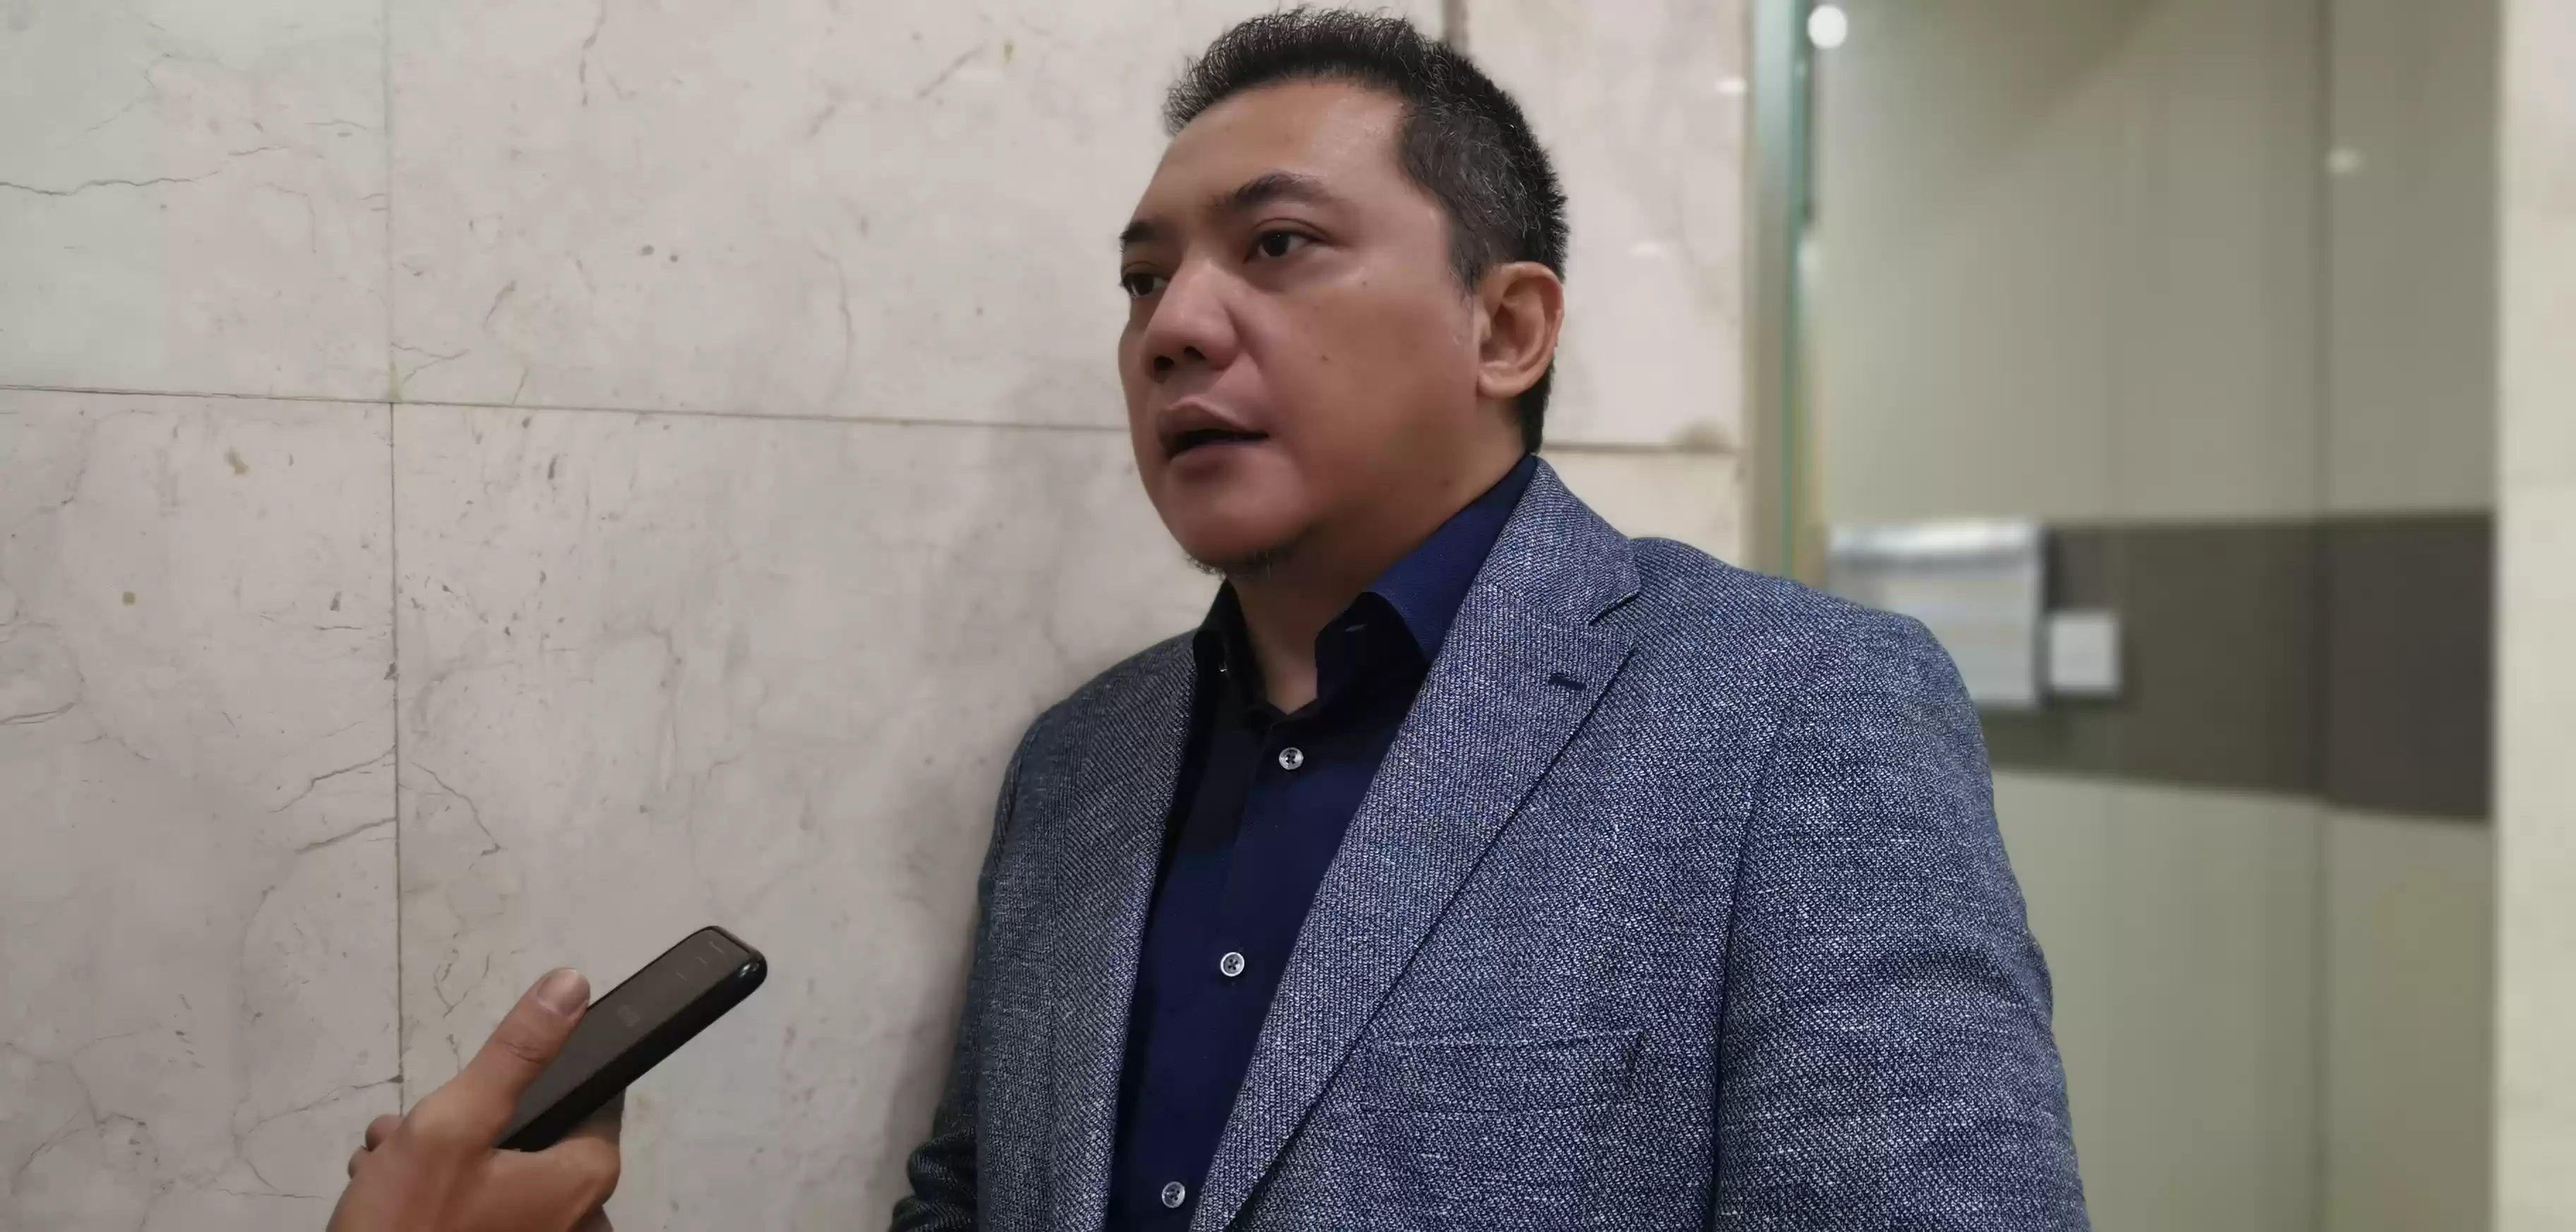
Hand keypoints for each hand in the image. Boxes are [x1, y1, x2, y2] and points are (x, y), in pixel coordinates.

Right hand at [330, 968, 622, 1231]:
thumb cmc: (410, 1226)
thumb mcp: (453, 1124)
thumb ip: (515, 1054)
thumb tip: (571, 986)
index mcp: (584, 1179)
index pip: (584, 1098)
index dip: (523, 1084)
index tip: (470, 1092)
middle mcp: (576, 1217)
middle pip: (523, 1135)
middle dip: (453, 1125)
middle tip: (402, 1136)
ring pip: (488, 1171)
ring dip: (429, 1157)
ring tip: (382, 1164)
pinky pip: (474, 1209)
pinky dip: (431, 1195)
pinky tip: (382, 1191)